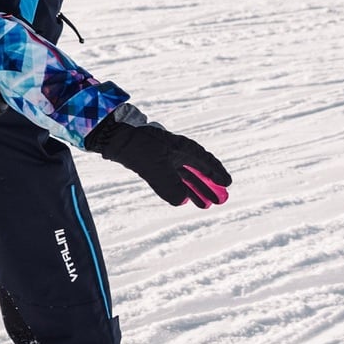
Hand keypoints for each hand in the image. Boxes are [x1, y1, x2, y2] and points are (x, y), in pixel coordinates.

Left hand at [85, 106, 230, 207]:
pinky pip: (173, 179)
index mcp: (182, 148)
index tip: (228, 184)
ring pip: (186, 177)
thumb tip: (182, 202)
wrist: (115, 138)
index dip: (217, 173)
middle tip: (220, 200)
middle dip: (209, 186)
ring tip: (206, 205)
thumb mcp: (155, 168)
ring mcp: (166, 159)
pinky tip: (185, 200)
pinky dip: (180, 189)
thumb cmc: (138, 147)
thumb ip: (169, 186)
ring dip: (196, 190)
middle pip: (198, 171)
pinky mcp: (154, 165)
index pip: (205, 161)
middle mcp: (177, 153)